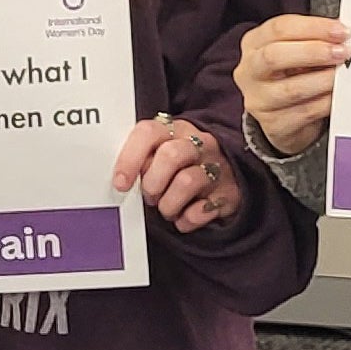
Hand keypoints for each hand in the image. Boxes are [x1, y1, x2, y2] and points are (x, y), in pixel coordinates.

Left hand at [115, 115, 245, 233]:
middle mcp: (199, 144)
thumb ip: (143, 159)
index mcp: (176, 130)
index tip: (120, 183)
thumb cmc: (183, 167)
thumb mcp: (162, 154)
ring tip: (167, 209)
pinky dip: (186, 219)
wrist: (230, 177)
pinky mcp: (229, 193)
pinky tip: (185, 216)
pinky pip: (201, 211)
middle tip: (150, 196)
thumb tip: (122, 180)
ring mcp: (217, 167)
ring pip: (187, 182)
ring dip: (168, 204)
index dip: (130, 158)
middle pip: (171, 155)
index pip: (149, 132)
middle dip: (153, 183)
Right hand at [234, 15, 347, 157]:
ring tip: (344, 74)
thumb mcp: (296, 51)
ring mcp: (259, 100)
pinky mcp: (274, 125)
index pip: (279, 28)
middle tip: (343, 52)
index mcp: (254, 43)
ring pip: (291, 89)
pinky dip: (327, 102)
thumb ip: (314, 39)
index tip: (342, 31)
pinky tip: (339, 95)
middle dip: (313, 52)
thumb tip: (344, 34)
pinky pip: (305, 112)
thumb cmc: (293, 75)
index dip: (313, 28)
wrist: (284, 117)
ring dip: (324, 80)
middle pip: (274, 56)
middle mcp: (249, 71)